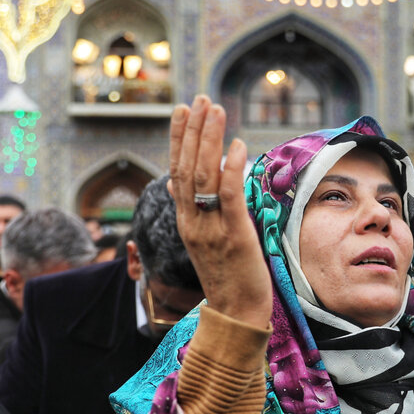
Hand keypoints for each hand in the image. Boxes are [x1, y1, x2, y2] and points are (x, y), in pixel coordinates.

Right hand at [167, 95, 271, 329]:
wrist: (236, 314)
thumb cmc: (228, 276)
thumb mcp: (207, 239)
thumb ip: (199, 209)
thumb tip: (184, 180)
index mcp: (185, 220)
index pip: (177, 171)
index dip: (179, 139)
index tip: (183, 110)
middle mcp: (192, 221)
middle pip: (187, 167)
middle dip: (193, 130)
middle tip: (200, 99)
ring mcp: (211, 229)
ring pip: (204, 176)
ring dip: (209, 140)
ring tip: (215, 110)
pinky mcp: (234, 236)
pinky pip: (229, 197)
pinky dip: (231, 169)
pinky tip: (237, 146)